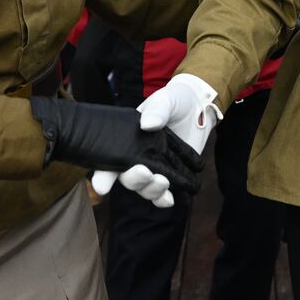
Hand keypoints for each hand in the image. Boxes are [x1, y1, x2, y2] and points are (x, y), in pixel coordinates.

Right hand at [29, 98, 202, 208]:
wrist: (198, 108)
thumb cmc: (174, 101)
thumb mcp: (165, 99)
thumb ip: (157, 110)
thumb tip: (148, 125)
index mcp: (127, 138)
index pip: (110, 159)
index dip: (102, 175)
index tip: (101, 187)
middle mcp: (136, 157)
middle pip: (127, 177)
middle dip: (134, 179)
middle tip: (145, 173)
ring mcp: (154, 168)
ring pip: (144, 188)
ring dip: (152, 190)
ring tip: (164, 183)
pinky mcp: (171, 176)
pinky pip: (162, 194)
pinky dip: (164, 199)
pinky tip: (170, 200)